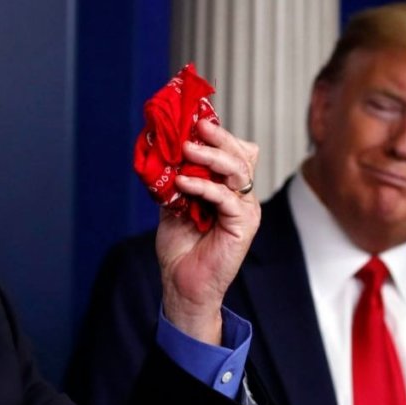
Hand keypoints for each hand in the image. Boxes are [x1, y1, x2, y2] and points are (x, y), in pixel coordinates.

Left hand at [156, 120, 259, 344]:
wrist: (181, 283)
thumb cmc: (180, 247)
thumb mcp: (172, 204)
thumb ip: (174, 178)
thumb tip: (161, 149)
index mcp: (227, 187)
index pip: (232, 150)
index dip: (217, 133)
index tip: (193, 119)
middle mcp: (240, 195)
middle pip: (241, 154)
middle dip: (219, 136)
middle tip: (197, 126)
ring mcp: (244, 209)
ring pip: (238, 169)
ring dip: (212, 155)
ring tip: (187, 148)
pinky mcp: (242, 225)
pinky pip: (227, 197)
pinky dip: (204, 186)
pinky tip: (183, 181)